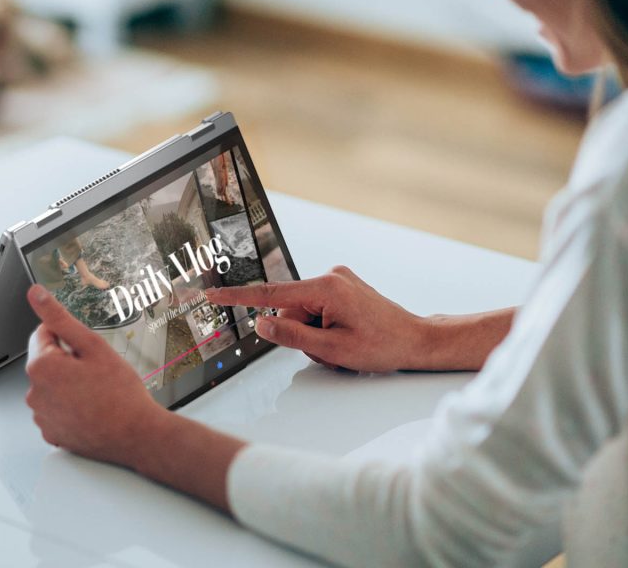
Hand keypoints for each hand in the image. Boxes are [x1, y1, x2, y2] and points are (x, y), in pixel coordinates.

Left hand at [24, 285, 166, 465]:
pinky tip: (91, 410)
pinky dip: (69, 408)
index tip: (88, 352)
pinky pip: (56, 410)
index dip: (69, 338)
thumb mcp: (93, 346)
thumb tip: (35, 294)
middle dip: (68, 362)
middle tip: (97, 373)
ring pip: (51, 387)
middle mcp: (34, 393)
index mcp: (41, 367)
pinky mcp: (51, 433)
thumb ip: (60, 318)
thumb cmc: (120, 393)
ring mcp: (42, 416)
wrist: (137, 435)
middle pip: (47, 362)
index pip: (43, 334)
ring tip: (97, 394)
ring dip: (68, 385)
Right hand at [206, 266, 426, 372]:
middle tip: (331, 349)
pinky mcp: (341, 287)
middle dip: (301, 333)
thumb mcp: (332, 349)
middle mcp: (330, 276)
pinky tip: (345, 336)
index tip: (212, 294)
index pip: (270, 294)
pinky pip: (316, 309)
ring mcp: (337, 280)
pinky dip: (323, 327)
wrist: (415, 340)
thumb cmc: (382, 345)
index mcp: (326, 288)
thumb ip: (292, 336)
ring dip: (314, 334)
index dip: (238, 298)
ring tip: (342, 344)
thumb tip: (261, 323)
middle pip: (289, 310)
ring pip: (302, 313)